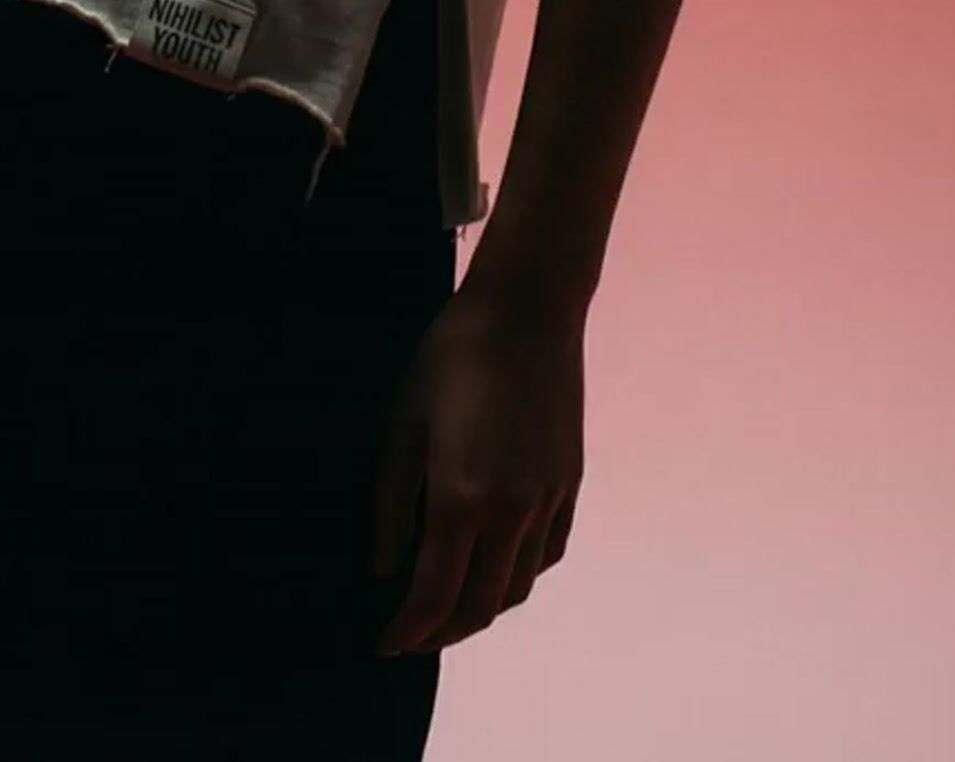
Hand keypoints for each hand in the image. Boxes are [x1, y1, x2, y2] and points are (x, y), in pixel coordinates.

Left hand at [368, 270, 585, 655]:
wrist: (527, 309)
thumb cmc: (452, 356)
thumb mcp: (404, 423)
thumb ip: (392, 503)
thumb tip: (385, 567)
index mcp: (463, 498)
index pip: (435, 595)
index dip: (409, 631)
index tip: (385, 646)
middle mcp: (512, 512)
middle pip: (481, 606)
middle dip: (443, 631)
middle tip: (412, 634)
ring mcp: (547, 500)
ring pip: (518, 587)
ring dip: (483, 609)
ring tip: (450, 606)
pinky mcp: (569, 484)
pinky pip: (547, 554)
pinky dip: (520, 575)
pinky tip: (498, 566)